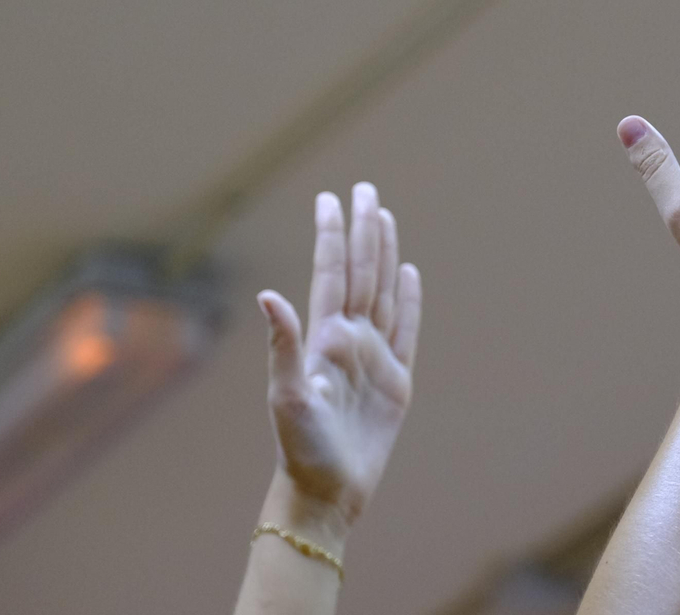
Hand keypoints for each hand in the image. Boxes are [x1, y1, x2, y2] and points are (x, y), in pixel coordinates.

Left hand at [256, 183, 421, 528]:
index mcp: (325, 338)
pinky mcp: (397, 379)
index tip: (332, 198)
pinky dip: (410, 300)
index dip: (332, 236)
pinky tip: (410, 274)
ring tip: (385, 218)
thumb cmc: (300, 448)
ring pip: (383, 292)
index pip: (332, 273)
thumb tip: (268, 294)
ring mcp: (374, 357)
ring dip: (384, 254)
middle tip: (365, 188)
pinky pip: (407, 330)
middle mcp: (350, 339)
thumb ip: (283, 344)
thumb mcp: (288, 396)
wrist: (327, 489)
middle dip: (363, 230)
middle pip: (361, 272)